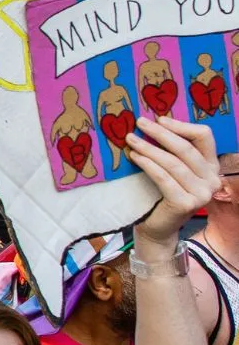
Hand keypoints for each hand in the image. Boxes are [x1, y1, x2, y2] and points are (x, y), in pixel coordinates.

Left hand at [124, 116, 219, 243]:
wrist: (158, 226)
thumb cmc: (162, 193)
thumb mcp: (173, 168)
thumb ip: (173, 150)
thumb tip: (153, 122)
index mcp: (212, 166)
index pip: (205, 136)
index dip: (181, 125)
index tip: (159, 119)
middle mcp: (212, 180)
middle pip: (186, 148)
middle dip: (161, 133)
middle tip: (139, 122)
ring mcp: (202, 194)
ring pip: (173, 163)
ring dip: (149, 148)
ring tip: (131, 139)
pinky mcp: (186, 204)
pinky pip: (164, 178)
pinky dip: (148, 165)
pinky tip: (134, 156)